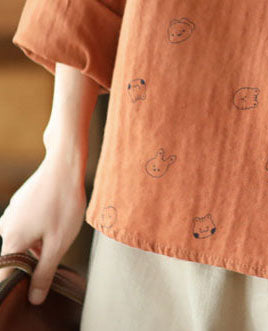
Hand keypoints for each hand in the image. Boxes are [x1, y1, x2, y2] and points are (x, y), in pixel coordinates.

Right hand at [0, 150, 86, 304]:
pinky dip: (37, 229)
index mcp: (11, 241)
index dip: (17, 285)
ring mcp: (12, 212)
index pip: (4, 275)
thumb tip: (34, 299)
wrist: (64, 164)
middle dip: (31, 262)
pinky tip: (54, 221)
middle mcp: (6, 227)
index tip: (34, 284)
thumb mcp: (58, 244)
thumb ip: (44, 273)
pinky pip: (25, 224)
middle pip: (13, 257)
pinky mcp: (21, 202)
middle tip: (52, 255)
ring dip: (36, 244)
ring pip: (21, 239)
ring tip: (58, 235)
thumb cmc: (63, 204)